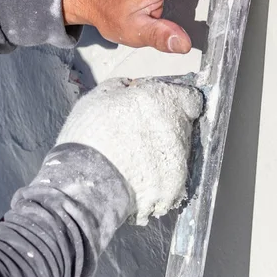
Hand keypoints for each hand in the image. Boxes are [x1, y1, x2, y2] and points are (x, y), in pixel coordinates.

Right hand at [56, 77, 202, 224]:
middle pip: (183, 126)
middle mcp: (178, 130)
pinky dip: (157, 181)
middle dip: (166, 128)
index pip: (191, 99)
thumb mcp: (100, 95)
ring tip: (134, 162)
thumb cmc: (90, 133)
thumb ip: (123, 87)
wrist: (85, 182)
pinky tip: (136, 181)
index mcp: (164, 101)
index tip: (164, 107)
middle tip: (140, 136)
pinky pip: (169, 182)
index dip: (178, 102)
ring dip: (161, 155)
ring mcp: (179, 162)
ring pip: (177, 155)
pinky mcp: (173, 190)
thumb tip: (132, 87)